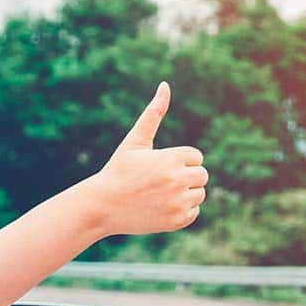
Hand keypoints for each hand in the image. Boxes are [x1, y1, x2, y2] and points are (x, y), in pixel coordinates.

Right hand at [91, 82, 207, 235]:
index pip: (196, 157)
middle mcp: (178, 180)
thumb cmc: (118, 170)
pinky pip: (194, 212)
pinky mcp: (176, 221)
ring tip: (160, 194)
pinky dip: (181, 210)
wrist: (102, 206)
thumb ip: (153, 113)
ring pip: (200, 194)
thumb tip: (165, 85)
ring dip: (185, 193)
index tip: (160, 166)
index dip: (179, 161)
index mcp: (171, 158)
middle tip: (161, 181)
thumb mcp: (135, 141)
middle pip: (202, 175)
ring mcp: (178, 202)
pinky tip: (161, 206)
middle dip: (186, 176)